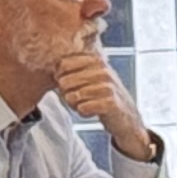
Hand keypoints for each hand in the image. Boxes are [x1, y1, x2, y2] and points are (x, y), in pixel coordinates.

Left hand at [52, 44, 155, 162]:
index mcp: (96, 60)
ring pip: (71, 96)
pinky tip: (94, 111)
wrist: (126, 117)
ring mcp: (108, 86)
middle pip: (64, 81)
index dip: (60, 77)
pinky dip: (84, 113)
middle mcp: (103, 70)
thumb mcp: (90, 76)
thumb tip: (50, 64)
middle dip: (67, 93)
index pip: (62, 64)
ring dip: (75, 105)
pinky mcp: (111, 102)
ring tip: (88, 104)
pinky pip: (82, 108)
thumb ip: (72, 68)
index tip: (72, 84)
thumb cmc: (102, 96)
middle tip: (81, 98)